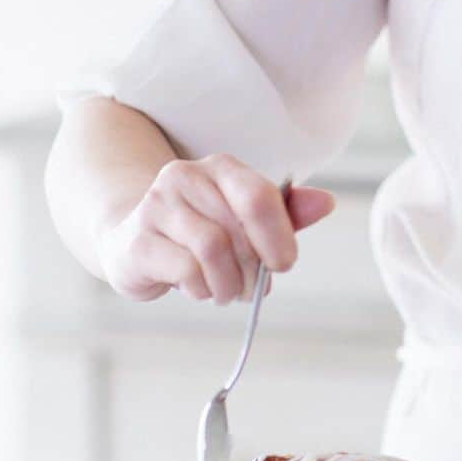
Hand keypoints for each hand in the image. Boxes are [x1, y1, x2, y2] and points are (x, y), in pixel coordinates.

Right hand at [97, 154, 335, 303]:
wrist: (135, 242)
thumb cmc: (202, 231)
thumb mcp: (246, 220)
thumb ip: (286, 213)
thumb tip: (326, 203)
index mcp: (221, 168)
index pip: (259, 196)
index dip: (278, 236)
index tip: (284, 264)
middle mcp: (185, 177)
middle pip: (238, 230)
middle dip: (253, 270)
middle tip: (252, 289)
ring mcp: (156, 206)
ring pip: (212, 251)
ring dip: (229, 284)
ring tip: (226, 292)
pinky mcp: (138, 241)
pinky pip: (186, 271)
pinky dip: (202, 289)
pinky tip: (198, 288)